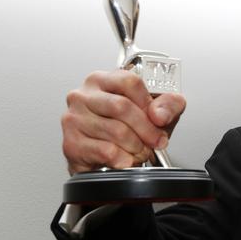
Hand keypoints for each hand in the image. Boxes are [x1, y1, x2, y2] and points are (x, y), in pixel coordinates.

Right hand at [61, 70, 185, 174]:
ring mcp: (74, 118)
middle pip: (122, 106)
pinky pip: (105, 151)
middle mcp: (84, 95)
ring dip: (136, 146)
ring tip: (141, 151)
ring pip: (115, 130)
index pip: (129, 82)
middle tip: (156, 141)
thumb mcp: (158, 111)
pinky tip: (127, 159)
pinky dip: (124, 158)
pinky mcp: (72, 143)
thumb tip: (160, 114)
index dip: (148, 103)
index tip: (159, 119)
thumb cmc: (130, 128)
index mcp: (103, 80)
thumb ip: (169, 105)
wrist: (107, 158)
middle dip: (146, 129)